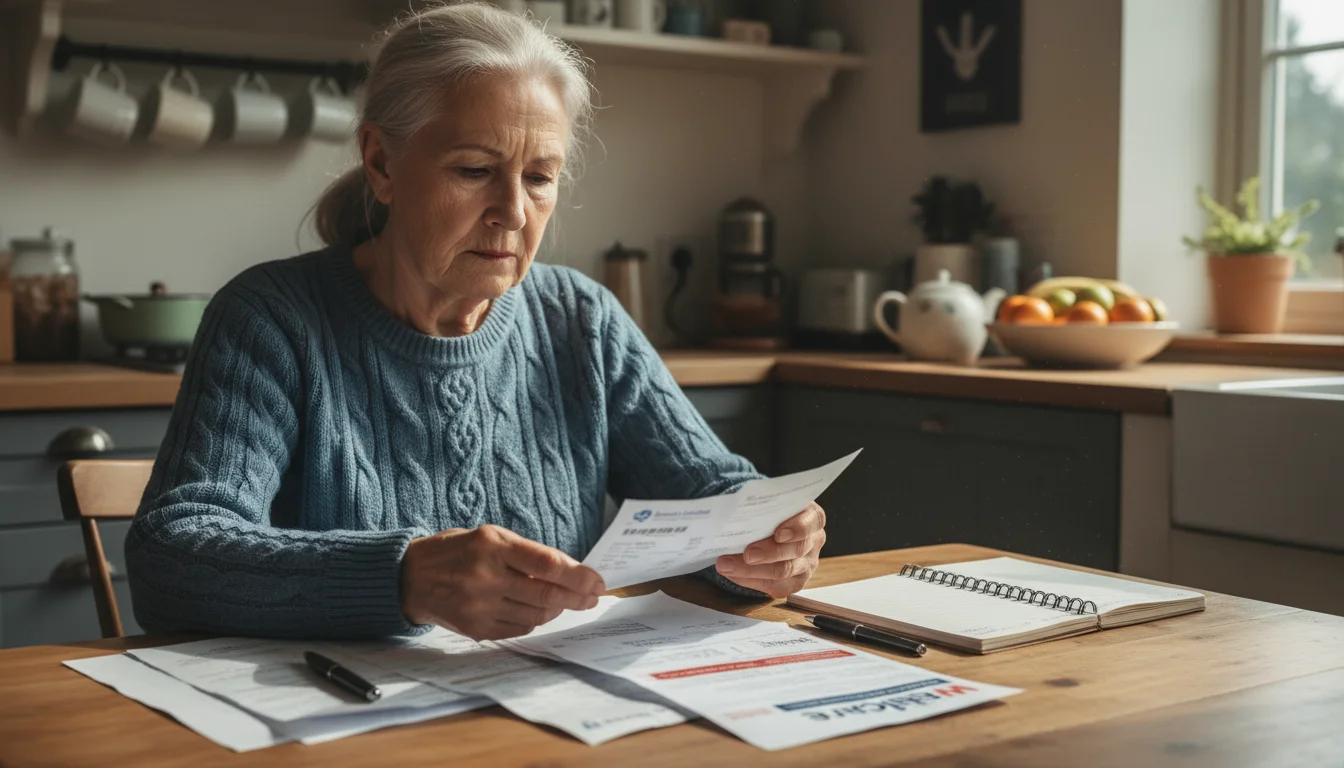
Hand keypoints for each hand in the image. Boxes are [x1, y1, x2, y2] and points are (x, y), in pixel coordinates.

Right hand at [400, 524, 605, 639]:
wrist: (409, 577)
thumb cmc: (456, 552)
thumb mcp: (489, 537)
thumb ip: (526, 554)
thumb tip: (569, 573)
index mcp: (492, 546)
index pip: (547, 564)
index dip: (579, 576)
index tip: (598, 582)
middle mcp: (485, 576)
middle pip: (546, 595)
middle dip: (577, 597)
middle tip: (592, 598)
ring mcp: (479, 606)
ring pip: (536, 616)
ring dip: (555, 609)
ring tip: (559, 601)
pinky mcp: (475, 629)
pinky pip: (518, 629)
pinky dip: (532, 620)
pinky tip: (532, 610)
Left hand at [714, 503, 825, 597]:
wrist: (767, 531)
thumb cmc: (769, 513)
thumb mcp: (770, 503)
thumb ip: (762, 504)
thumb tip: (737, 506)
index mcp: (812, 517)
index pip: (812, 521)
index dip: (797, 528)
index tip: (778, 533)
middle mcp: (814, 541)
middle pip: (796, 550)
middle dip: (769, 553)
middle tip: (747, 553)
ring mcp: (807, 564)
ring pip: (782, 571)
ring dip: (751, 569)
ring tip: (726, 565)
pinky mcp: (794, 582)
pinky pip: (773, 586)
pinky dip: (749, 580)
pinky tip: (732, 573)